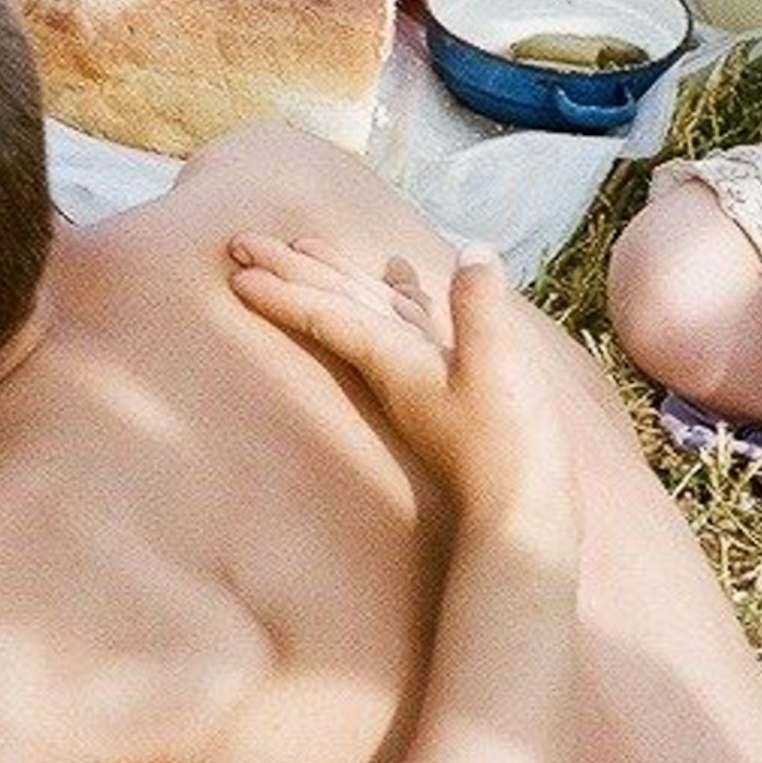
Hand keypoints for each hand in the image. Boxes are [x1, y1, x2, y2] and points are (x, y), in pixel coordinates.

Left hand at [229, 235, 576, 543]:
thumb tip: (472, 251)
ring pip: (367, 310)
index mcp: (393, 358)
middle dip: (289, 272)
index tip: (238, 266)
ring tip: (303, 248)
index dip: (284, 287)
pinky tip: (405, 282)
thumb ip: (477, 310)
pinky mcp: (450, 381)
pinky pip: (412, 325)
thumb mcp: (493, 371)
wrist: (523, 518)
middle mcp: (395, 364)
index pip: (327, 312)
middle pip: (334, 304)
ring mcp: (420, 373)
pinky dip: (402, 298)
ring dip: (336, 277)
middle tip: (238, 244)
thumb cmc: (504, 448)